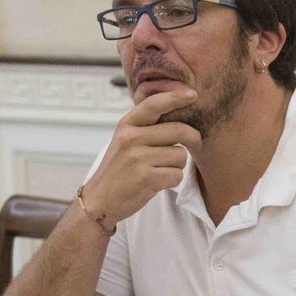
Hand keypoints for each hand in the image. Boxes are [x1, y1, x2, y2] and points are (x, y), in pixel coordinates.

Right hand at [83, 88, 202, 225]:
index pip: (154, 104)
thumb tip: (179, 116)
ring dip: (177, 165)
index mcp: (126, 126)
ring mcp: (138, 158)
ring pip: (180, 155)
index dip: (175, 97)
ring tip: (160, 170)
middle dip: (193, 138)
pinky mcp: (146, 178)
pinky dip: (173, 181)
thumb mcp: (124, 142)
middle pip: (178, 130)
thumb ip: (146, 128)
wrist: (98, 201)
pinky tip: (158, 183)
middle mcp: (131, 138)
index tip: (192, 94)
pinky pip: (177, 175)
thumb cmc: (119, 170)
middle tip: (196, 143)